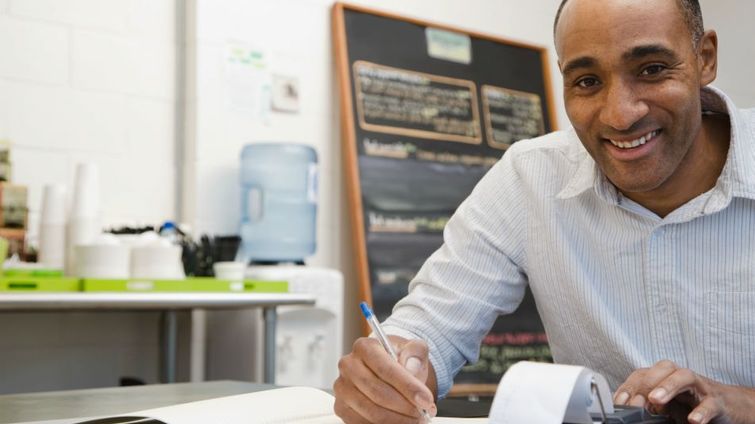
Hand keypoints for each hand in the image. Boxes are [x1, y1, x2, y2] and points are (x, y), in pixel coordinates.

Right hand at [333, 335, 437, 422]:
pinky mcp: (343, 408)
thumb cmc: (399, 360)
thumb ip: (416, 352)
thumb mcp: (414, 349)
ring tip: (415, 419)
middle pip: (378, 393)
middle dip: (405, 407)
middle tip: (423, 413)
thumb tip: (411, 367)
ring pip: (372, 412)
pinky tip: (400, 422)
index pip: (385, 369)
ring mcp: (343, 389)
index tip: (425, 400)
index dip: (408, 387)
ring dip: (398, 420)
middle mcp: (349, 366)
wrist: (388, 370)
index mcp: (364, 347)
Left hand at [614, 360, 754, 423]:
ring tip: (655, 399)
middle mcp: (680, 377)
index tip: (619, 401)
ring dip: (668, 386)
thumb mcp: (665, 403)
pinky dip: (701, 411)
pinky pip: (710, 403)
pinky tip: (693, 420)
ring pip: (684, 376)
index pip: (643, 373)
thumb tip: (628, 409)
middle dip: (647, 382)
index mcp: (664, 376)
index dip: (629, 385)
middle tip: (638, 399)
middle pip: (662, 368)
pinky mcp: (717, 401)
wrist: (726, 406)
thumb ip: (648, 404)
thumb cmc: (690, 402)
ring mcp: (700, 387)